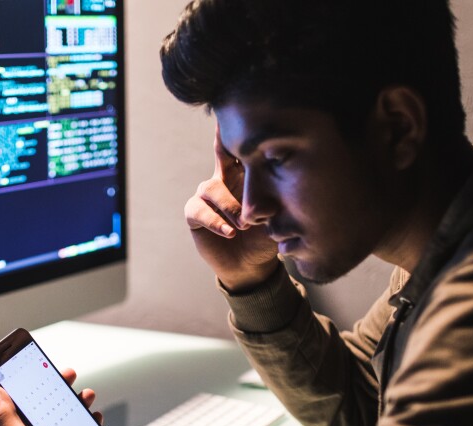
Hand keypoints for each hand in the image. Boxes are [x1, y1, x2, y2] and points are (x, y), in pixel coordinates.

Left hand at [0, 368, 97, 425]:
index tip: (46, 371)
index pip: (16, 403)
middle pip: (40, 408)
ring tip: (87, 397)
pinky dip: (82, 424)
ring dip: (73, 405)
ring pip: (58, 420)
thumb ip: (6, 418)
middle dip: (56, 391)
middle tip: (70, 378)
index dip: (30, 384)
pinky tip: (92, 420)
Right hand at [184, 125, 281, 291]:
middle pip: (220, 152)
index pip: (242, 148)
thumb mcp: (276, 217)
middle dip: (224, 142)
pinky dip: (216, 221)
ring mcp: (207, 196)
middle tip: (232, 135)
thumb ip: (274, 201)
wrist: (252, 266)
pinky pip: (200, 210)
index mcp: (244, 175)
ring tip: (243, 224)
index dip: (240, 129)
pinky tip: (230, 231)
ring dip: (229, 205)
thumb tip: (277, 191)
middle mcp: (224, 179)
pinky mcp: (195, 215)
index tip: (240, 112)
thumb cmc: (266, 237)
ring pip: (211, 188)